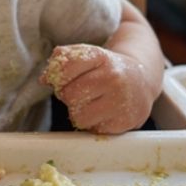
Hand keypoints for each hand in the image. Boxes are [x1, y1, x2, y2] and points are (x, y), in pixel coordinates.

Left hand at [40, 44, 155, 133]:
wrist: (142, 81)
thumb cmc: (107, 69)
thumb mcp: (88, 57)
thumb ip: (62, 62)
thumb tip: (43, 79)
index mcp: (100, 57)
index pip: (65, 67)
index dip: (57, 76)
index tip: (63, 78)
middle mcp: (112, 77)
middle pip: (68, 95)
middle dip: (68, 96)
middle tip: (79, 93)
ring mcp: (120, 100)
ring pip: (78, 116)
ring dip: (78, 113)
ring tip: (89, 104)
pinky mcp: (124, 121)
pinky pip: (93, 129)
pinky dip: (93, 123)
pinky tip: (102, 113)